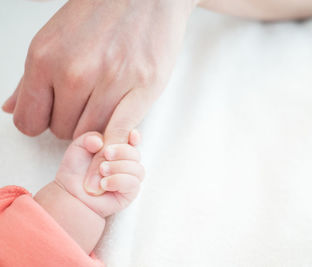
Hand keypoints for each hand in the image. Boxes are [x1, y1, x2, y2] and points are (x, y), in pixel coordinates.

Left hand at [3, 0, 192, 138]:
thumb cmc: (101, 12)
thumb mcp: (54, 38)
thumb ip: (31, 79)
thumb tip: (11, 108)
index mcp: (44, 58)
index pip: (30, 122)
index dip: (43, 122)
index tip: (57, 115)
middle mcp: (74, 71)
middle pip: (62, 131)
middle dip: (72, 123)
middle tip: (87, 105)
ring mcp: (110, 80)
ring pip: (91, 134)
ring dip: (96, 128)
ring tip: (106, 108)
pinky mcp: (142, 87)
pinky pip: (120, 132)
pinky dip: (115, 143)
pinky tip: (117, 139)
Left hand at [55, 130, 144, 217]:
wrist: (71, 193)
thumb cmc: (76, 170)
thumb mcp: (79, 147)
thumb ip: (90, 138)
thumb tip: (100, 141)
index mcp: (118, 149)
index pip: (134, 141)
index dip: (135, 137)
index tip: (131, 134)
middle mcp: (127, 163)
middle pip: (136, 154)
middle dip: (122, 152)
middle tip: (106, 154)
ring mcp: (130, 178)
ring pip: (138, 169)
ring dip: (119, 167)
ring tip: (102, 170)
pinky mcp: (129, 193)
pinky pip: (133, 183)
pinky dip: (118, 180)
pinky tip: (104, 183)